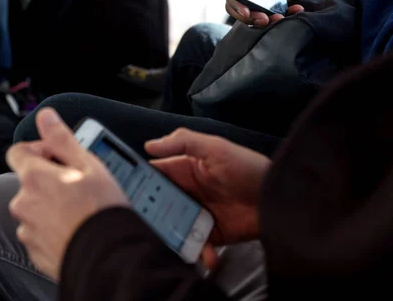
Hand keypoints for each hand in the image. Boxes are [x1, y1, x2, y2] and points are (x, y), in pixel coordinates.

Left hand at [6, 109, 127, 280]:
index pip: (18, 151)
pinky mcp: (34, 250)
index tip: (57, 155)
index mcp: (35, 178)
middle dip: (50, 178)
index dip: (38, 149)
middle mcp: (24, 203)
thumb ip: (61, 138)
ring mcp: (27, 228)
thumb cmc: (99, 209)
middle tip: (78, 182)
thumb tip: (46, 116)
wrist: (105, 255)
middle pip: (29, 180)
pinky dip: (53, 225)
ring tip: (80, 206)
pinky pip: (40, 229)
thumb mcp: (87, 163)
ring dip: (51, 202)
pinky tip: (75, 225)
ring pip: (35, 206)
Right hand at [146, 129, 271, 267]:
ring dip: (169, 236)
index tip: (121, 192)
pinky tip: (206, 256)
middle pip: (158, 204)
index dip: (137, 181)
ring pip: (172, 227)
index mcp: (185, 169)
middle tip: (140, 225)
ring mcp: (198, 214)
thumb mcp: (216, 147)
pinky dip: (198, 252)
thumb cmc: (246, 167)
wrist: (277, 198)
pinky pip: (195, 245)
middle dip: (149, 214)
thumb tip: (149, 145)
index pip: (155, 174)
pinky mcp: (211, 235)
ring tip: (168, 244)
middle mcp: (188, 192)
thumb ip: (184, 141)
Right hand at [226, 0, 307, 26]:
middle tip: (264, 19)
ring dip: (263, 22)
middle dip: (250, 18)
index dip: (234, 3)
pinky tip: (295, 10)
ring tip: (278, 18)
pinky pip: (271, 17)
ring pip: (253, 17)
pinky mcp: (271, 7)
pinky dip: (281, 18)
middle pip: (239, 9)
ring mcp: (259, 0)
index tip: (246, 11)